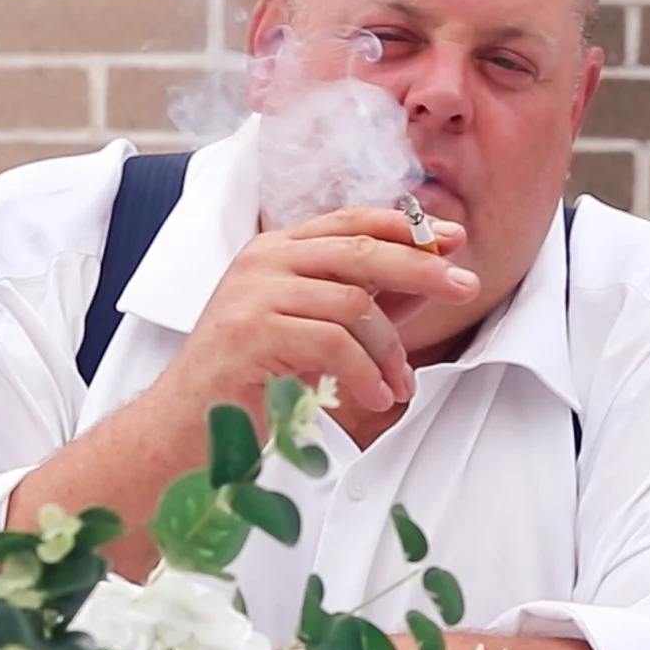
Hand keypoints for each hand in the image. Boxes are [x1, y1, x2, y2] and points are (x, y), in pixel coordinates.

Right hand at [164, 206, 478, 418]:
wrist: (184, 428)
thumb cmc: (250, 381)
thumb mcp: (317, 332)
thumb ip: (367, 304)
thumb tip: (430, 281)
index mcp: (277, 251)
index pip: (352, 222)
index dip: (407, 228)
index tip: (453, 239)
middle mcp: (263, 261)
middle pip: (362, 251)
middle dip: (421, 270)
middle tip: (465, 287)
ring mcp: (252, 293)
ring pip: (353, 303)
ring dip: (390, 348)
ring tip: (399, 384)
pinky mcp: (250, 332)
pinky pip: (332, 343)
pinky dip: (366, 372)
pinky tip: (377, 396)